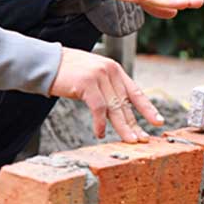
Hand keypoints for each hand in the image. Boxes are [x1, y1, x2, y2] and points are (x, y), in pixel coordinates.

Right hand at [49, 47, 163, 142]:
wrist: (45, 62)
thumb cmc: (66, 71)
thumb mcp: (92, 75)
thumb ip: (106, 88)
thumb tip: (118, 111)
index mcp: (113, 68)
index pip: (135, 92)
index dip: (148, 108)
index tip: (158, 122)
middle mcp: (109, 70)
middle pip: (126, 103)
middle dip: (135, 124)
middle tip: (142, 139)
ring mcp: (98, 76)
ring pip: (115, 108)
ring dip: (122, 127)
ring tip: (128, 141)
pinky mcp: (87, 84)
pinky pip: (98, 109)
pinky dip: (100, 123)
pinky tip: (99, 133)